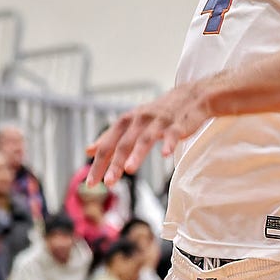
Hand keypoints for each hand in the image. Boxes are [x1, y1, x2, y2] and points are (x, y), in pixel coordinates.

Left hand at [86, 82, 210, 186]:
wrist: (191, 96)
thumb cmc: (157, 114)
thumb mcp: (131, 122)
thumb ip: (111, 137)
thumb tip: (89, 151)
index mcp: (127, 121)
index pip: (109, 143)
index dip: (99, 162)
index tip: (91, 183)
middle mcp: (140, 120)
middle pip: (124, 142)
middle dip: (115, 162)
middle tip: (108, 183)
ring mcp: (159, 121)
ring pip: (146, 138)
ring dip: (137, 153)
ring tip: (129, 170)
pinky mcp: (178, 124)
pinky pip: (173, 134)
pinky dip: (169, 143)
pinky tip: (166, 155)